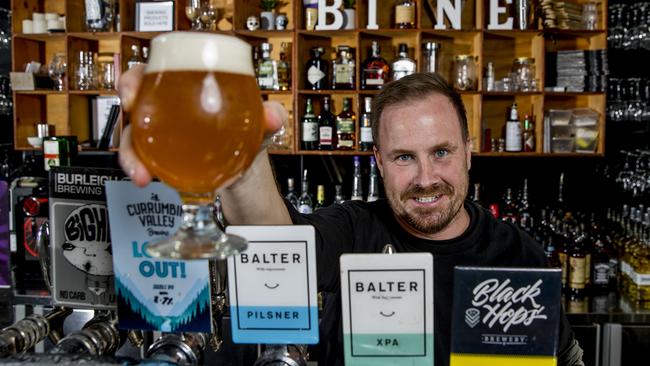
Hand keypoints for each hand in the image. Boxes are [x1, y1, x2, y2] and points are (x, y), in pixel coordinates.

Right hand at [117, 64, 287, 186]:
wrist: (246, 175)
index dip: (139, 74)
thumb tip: (273, 116)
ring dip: (128, 151)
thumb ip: (271, 117)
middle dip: (125, 101)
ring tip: (139, 170)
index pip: (159, 70)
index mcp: (191, 87)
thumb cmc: (249, 137)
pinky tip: (144, 178)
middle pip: (137, 94)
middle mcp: (171, 106)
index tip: (134, 85)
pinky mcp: (160, 157)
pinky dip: (137, 168)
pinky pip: (140, 158)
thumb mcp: (261, 126)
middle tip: (130, 115)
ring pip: (132, 132)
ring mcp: (162, 133)